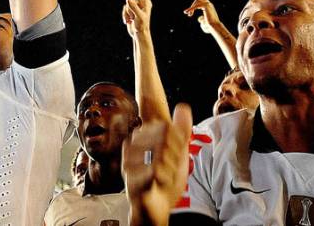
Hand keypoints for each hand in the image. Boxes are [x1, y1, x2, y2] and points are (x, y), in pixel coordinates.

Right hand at [123, 0, 151, 37]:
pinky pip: (124, 9)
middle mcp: (142, 4)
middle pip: (131, 0)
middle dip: (130, 9)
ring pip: (126, 5)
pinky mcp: (132, 11)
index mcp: (146, 3)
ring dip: (127, 13)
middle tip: (135, 18)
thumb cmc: (142, 25)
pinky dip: (125, 15)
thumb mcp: (138, 16)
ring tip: (132, 20)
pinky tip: (128, 22)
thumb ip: (133, 7)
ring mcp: (136, 7)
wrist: (139, 34)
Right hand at [123, 104, 192, 225]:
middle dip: (175, 154)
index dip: (178, 139)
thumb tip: (183, 106)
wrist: (156, 208)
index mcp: (140, 138)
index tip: (178, 151)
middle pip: (163, 139)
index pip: (165, 127)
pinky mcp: (133, 184)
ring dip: (170, 168)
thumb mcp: (176, 152)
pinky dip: (163, 178)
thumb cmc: (164, 177)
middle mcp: (131, 149)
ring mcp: (130, 166)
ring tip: (167, 175)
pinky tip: (162, 181)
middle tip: (172, 166)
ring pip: (160, 157)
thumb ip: (181, 130)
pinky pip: (151, 175)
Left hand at [183, 0, 221, 34]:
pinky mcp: (206, 6)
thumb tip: (199, 19)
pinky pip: (195, 6)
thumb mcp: (204, 23)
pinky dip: (190, 9)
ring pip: (196, 3)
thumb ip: (201, 20)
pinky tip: (187, 12)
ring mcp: (208, 4)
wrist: (215, 27)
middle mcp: (209, 4)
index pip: (204, 0)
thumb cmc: (210, 27)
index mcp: (209, 7)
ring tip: (186, 13)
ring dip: (191, 8)